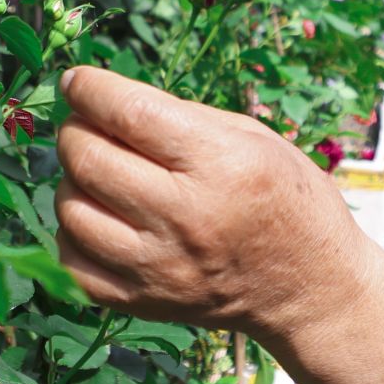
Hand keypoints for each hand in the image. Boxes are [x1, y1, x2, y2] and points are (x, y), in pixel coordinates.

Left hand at [53, 66, 376, 340]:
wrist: (313, 290)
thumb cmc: (288, 200)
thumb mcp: (253, 138)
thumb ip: (179, 117)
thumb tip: (105, 100)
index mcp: (220, 163)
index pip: (128, 112)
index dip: (88, 88)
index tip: (77, 81)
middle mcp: (184, 216)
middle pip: (88, 159)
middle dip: (75, 130)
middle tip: (87, 125)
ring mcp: (159, 266)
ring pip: (70, 210)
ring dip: (73, 181)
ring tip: (99, 175)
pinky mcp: (142, 302)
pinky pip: (72, 263)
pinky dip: (74, 233)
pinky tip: (99, 219)